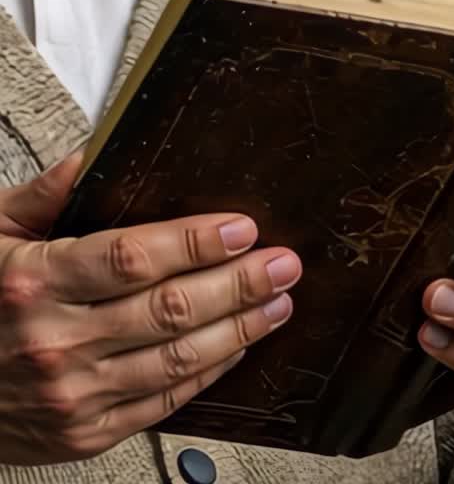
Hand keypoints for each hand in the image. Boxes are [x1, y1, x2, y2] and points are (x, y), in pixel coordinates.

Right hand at [0, 153, 301, 464]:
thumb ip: (46, 194)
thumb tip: (96, 155)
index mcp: (33, 283)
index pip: (133, 258)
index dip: (195, 242)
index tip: (240, 227)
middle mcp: (55, 343)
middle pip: (169, 310)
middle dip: (238, 283)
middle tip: (283, 263)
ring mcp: (72, 397)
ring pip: (176, 361)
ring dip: (238, 329)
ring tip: (277, 302)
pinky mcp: (84, 435)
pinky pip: (161, 404)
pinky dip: (207, 374)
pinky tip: (236, 346)